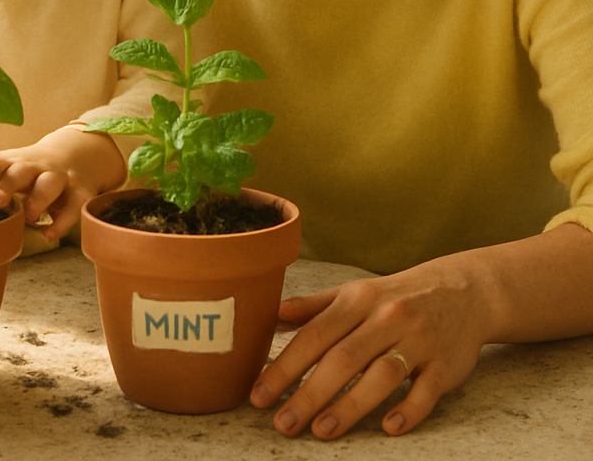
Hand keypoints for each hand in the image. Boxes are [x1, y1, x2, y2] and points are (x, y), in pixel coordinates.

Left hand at [0, 126, 126, 239]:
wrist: (77, 155)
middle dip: (9, 185)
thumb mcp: (11, 169)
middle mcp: (36, 167)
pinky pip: (73, 206)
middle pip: (22, 170)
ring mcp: (59, 178)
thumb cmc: (31, 170)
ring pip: (50, 184)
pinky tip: (50, 235)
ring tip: (28, 218)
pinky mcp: (79, 192)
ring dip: (38, 200)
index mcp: (15, 162)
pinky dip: (63, 222)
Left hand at [250, 254, 493, 438]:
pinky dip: (408, 409)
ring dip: (351, 405)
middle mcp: (386, 318)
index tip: (259, 394)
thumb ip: (313, 307)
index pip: (314, 336)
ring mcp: (418, 341)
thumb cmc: (394, 297)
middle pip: (343, 359)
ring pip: (382, 375)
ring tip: (321, 430)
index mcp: (357, 301)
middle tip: (282, 423)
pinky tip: (389, 427)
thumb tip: (272, 315)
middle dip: (309, 393)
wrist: (462, 291)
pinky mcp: (446, 365)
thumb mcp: (353, 293)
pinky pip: (427, 391)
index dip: (284, 366)